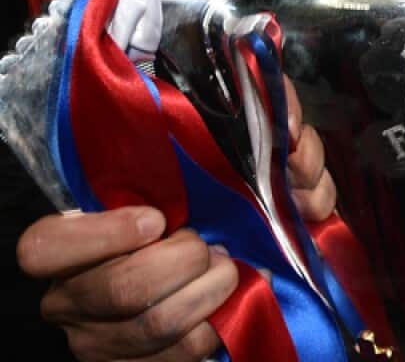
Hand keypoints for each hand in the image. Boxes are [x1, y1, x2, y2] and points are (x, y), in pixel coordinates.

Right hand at [15, 76, 335, 359]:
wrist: (212, 262)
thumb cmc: (196, 212)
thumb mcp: (203, 173)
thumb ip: (235, 143)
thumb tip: (291, 135)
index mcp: (65, 244)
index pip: (42, 247)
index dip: (103, 234)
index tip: (158, 218)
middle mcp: (71, 295)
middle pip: (121, 288)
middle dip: (186, 262)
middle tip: (213, 245)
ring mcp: (99, 339)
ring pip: (157, 324)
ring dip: (211, 291)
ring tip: (229, 267)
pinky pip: (182, 352)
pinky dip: (220, 321)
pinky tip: (236, 294)